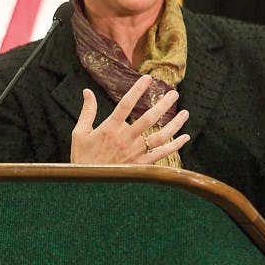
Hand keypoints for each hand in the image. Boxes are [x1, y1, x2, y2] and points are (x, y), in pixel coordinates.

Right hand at [71, 74, 190, 163]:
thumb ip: (87, 111)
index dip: (138, 89)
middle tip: (174, 94)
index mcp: (110, 128)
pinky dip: (174, 146)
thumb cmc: (82, 159)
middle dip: (163, 104)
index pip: (126, 104)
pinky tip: (184, 137)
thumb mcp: (80, 133)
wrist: (88, 185)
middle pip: (148, 118)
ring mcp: (135, 152)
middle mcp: (125, 138)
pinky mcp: (141, 164)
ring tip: (185, 113)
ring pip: (160, 135)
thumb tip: (87, 91)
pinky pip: (162, 154)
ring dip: (174, 124)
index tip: (148, 78)